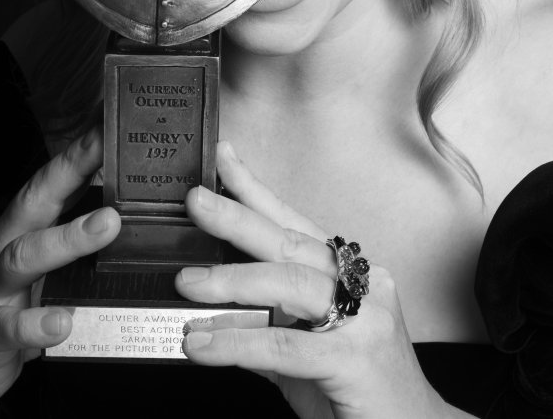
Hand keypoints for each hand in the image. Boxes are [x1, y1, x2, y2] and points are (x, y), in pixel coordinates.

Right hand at [0, 126, 119, 414]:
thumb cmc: (5, 308)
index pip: (51, 182)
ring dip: (67, 239)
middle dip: (72, 173)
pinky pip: (8, 328)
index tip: (113, 122)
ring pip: (23, 257)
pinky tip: (61, 322)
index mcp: (16, 229)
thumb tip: (125, 208)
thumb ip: (71, 238)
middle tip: (113, 154)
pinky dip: (34, 325)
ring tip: (108, 224)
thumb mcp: (37, 268)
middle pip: (34, 203)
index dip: (81, 151)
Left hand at [176, 142, 448, 418]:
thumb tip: (216, 319)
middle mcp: (365, 289)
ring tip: (186, 283)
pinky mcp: (356, 360)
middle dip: (238, 217)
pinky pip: (285, 344)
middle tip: (195, 200)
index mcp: (351, 280)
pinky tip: (202, 346)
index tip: (222, 157)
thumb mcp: (306, 358)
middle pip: (291, 243)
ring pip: (289, 284)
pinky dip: (237, 342)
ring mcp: (366, 321)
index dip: (257, 190)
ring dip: (231, 279)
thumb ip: (267, 333)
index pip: (296, 225)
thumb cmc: (363, 398)